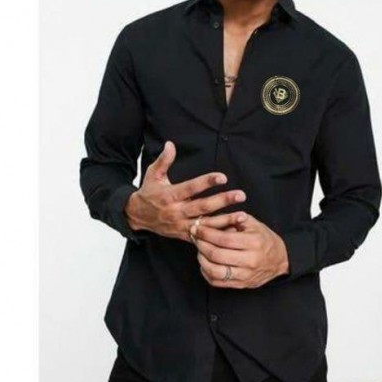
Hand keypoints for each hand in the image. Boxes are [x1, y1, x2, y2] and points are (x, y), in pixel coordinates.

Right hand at [124, 141, 246, 240]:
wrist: (137, 216)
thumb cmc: (149, 192)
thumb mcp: (153, 174)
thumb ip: (163, 160)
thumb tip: (170, 144)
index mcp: (169, 195)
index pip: (191, 188)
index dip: (206, 182)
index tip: (223, 176)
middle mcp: (176, 211)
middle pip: (203, 206)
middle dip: (223, 200)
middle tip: (241, 195)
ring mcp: (181, 225)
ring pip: (206, 224)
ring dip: (226, 220)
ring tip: (243, 216)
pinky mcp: (184, 235)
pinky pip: (203, 237)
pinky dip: (218, 234)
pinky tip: (233, 230)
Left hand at [193, 213, 289, 288]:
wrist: (279, 260)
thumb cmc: (264, 239)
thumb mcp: (254, 224)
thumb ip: (234, 219)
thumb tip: (213, 218)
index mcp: (254, 243)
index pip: (224, 238)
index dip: (207, 233)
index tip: (197, 227)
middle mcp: (250, 261)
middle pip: (217, 255)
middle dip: (201, 244)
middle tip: (195, 237)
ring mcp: (245, 275)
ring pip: (215, 271)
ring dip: (202, 259)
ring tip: (200, 250)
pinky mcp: (241, 285)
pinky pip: (217, 282)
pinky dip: (206, 272)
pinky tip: (205, 262)